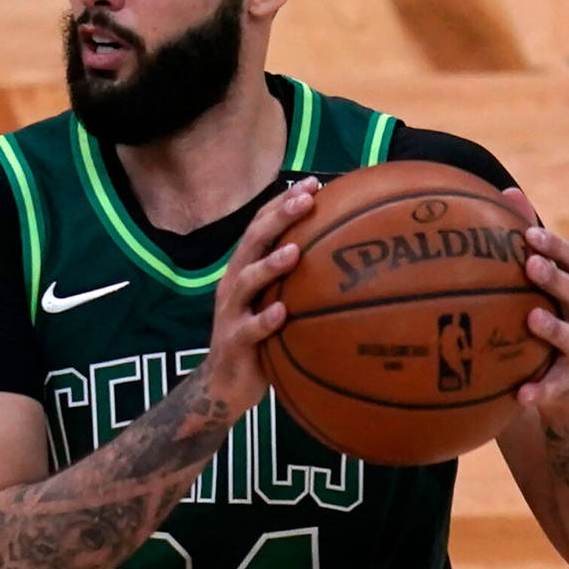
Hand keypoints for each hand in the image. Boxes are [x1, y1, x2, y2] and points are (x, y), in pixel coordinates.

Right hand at [199, 176, 318, 416]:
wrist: (224, 385)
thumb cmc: (260, 338)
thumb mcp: (277, 302)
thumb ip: (299, 279)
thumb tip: (344, 258)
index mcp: (245, 269)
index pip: (261, 225)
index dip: (283, 202)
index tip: (314, 183)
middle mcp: (235, 283)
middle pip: (253, 241)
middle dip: (279, 217)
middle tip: (306, 200)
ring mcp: (231, 312)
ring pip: (246, 281)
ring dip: (270, 264)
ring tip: (295, 251)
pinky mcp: (233, 342)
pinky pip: (248, 330)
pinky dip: (265, 320)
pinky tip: (283, 313)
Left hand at [499, 187, 568, 420]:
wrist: (564, 378)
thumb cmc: (543, 312)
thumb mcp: (536, 280)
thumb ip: (523, 238)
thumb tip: (504, 191)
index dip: (555, 245)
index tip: (530, 232)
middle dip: (554, 276)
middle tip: (530, 264)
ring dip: (553, 326)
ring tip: (531, 318)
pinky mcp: (566, 381)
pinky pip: (554, 386)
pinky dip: (540, 389)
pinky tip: (521, 395)